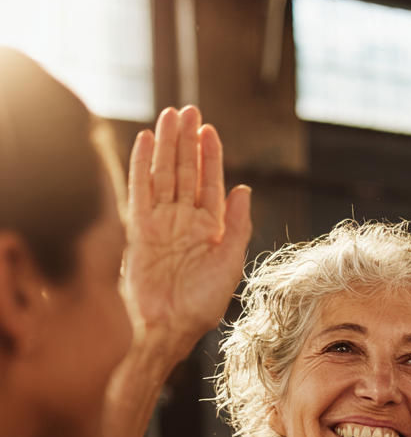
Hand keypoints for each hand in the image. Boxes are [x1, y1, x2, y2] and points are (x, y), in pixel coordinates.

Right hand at [124, 106, 251, 360]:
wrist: (169, 326)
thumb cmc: (203, 303)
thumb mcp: (231, 261)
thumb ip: (238, 225)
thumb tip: (244, 189)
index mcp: (210, 230)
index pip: (210, 184)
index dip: (210, 157)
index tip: (210, 130)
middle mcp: (185, 222)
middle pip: (186, 172)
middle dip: (188, 142)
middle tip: (189, 110)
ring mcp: (161, 223)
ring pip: (164, 175)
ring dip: (167, 145)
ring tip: (170, 115)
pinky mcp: (139, 229)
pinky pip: (140, 190)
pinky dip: (141, 165)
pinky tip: (144, 141)